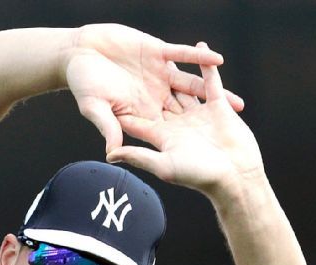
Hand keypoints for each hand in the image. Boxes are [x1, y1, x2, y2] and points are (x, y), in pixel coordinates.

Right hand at [66, 24, 245, 152]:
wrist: (77, 51)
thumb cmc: (82, 83)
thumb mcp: (95, 108)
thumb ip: (107, 127)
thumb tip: (113, 153)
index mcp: (143, 113)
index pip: (170, 132)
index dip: (189, 146)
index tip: (209, 162)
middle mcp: (155, 95)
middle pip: (190, 113)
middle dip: (211, 126)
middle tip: (234, 140)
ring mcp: (158, 74)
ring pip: (192, 86)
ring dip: (215, 94)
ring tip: (237, 105)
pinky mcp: (157, 52)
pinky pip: (182, 55)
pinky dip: (198, 58)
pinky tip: (217, 61)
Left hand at [105, 44, 262, 197]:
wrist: (236, 177)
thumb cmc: (198, 175)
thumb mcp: (164, 165)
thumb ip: (138, 155)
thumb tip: (109, 154)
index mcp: (163, 135)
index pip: (137, 119)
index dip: (120, 106)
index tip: (104, 91)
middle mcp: (178, 123)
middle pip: (158, 98)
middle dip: (144, 83)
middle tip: (126, 63)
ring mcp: (198, 113)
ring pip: (183, 86)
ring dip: (174, 69)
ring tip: (160, 49)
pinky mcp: (218, 107)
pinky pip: (210, 80)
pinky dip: (205, 64)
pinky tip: (199, 47)